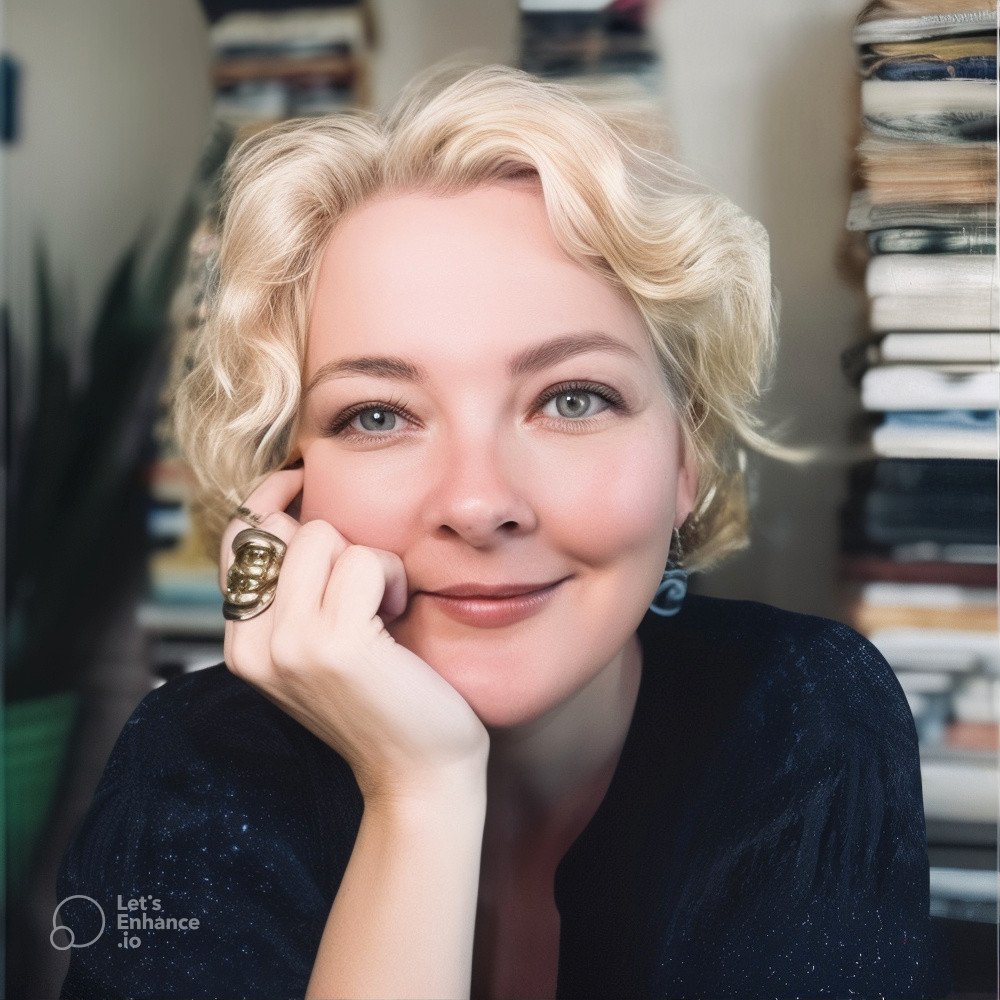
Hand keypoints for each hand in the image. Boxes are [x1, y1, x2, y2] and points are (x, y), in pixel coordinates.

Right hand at [221, 467, 489, 806]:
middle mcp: (251, 646)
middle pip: (279, 528)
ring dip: (369, 560)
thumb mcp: (320, 643)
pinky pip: (365, 560)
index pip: (237, 538)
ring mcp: (287, 645)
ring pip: (321, 535)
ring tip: (385, 607)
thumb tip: (288, 508)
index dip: (271, 498)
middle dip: (336, 541)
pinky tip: (399, 616)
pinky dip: (393, 577)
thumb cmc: (384, 698)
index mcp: (242, 645)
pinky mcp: (332, 644)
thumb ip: (293, 590)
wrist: (419, 771)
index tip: (303, 479)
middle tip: (369, 586)